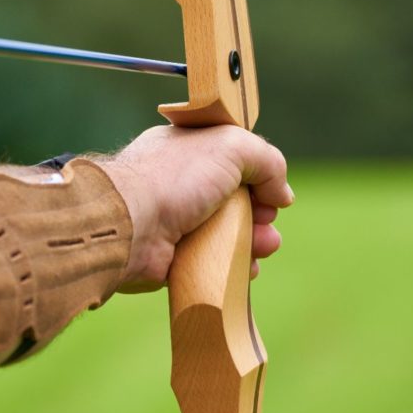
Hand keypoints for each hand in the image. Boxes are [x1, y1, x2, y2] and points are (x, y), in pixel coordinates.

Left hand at [101, 125, 293, 292]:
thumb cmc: (174, 178)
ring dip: (255, 240)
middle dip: (261, 210)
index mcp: (188, 148)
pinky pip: (214, 260)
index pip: (232, 157)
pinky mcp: (175, 255)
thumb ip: (266, 160)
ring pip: (229, 231)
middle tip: (268, 219)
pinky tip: (248, 267)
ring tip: (266, 246)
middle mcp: (181, 182)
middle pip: (236, 197)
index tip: (271, 189)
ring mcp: (177, 220)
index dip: (257, 173)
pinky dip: (235, 264)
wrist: (130, 227)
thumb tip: (282, 194)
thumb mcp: (231, 146)